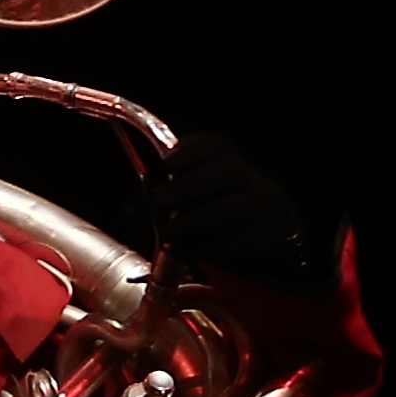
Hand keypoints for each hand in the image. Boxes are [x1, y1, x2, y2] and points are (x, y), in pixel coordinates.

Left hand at [137, 135, 312, 286]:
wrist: (264, 222)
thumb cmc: (213, 200)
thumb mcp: (192, 185)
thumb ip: (166, 189)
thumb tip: (130, 210)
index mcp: (223, 156)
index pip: (213, 145)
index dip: (189, 153)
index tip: (166, 166)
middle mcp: (245, 177)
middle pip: (227, 172)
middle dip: (188, 188)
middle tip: (158, 203)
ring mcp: (258, 205)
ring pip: (234, 207)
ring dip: (195, 220)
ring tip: (167, 233)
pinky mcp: (261, 236)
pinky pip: (236, 241)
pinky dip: (205, 247)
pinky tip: (182, 251)